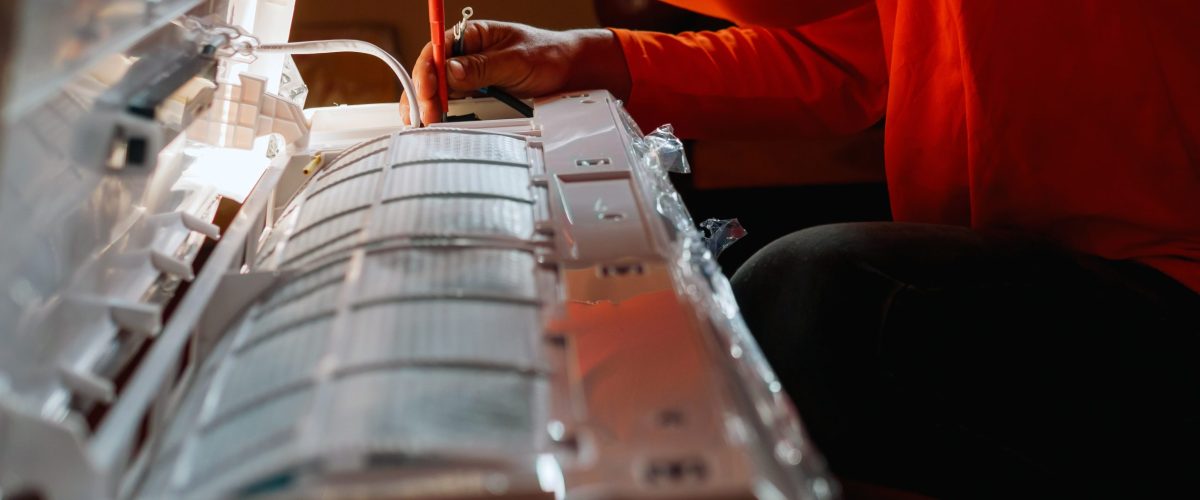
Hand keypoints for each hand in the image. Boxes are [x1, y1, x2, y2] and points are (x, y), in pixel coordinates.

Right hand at [401, 21, 630, 124]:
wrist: (571, 72)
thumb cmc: (547, 55)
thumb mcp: (515, 60)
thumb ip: (483, 67)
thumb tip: (450, 72)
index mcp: (471, 36)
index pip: (436, 50)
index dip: (427, 72)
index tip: (429, 93)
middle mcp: (466, 55)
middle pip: (432, 75)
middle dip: (426, 96)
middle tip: (428, 118)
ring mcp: (470, 77)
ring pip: (439, 93)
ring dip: (431, 109)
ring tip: (427, 126)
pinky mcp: (478, 96)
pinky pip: (455, 106)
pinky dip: (445, 117)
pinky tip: (440, 126)